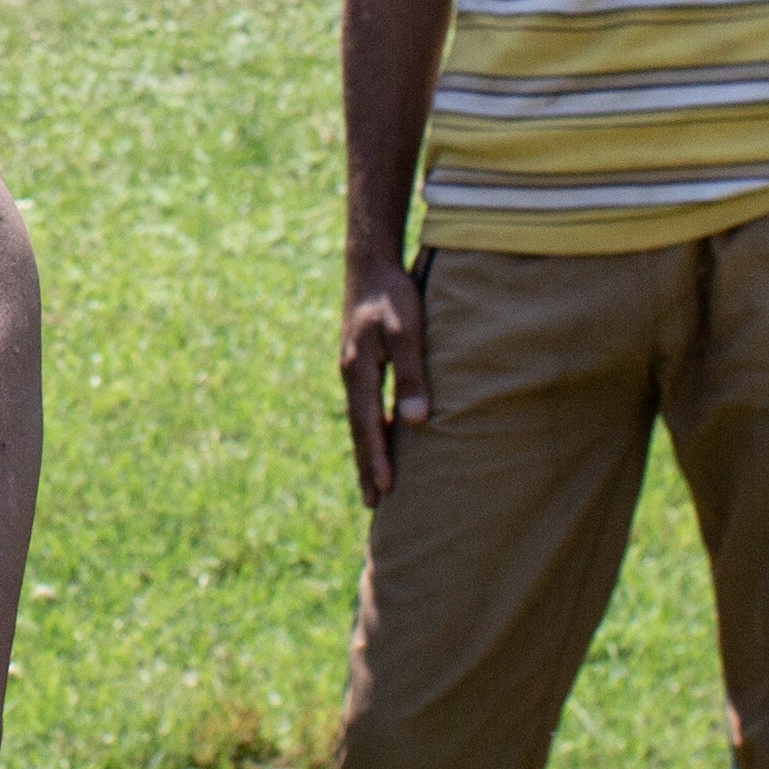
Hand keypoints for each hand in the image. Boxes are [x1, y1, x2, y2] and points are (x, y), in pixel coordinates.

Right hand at [338, 251, 430, 507]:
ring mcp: (353, 371)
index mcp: (358, 371)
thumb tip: (417, 420)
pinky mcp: (361, 365)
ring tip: (375, 484)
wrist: (370, 264)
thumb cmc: (393, 295)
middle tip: (373, 504)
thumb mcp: (406, 331)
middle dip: (366, 466)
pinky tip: (383, 438)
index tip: (385, 489)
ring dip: (367, 452)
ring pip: (360, 421)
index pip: (368, 425)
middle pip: (358, 430)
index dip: (376, 458)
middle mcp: (351, 376)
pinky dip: (371, 430)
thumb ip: (412, 374)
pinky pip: (365, 407)